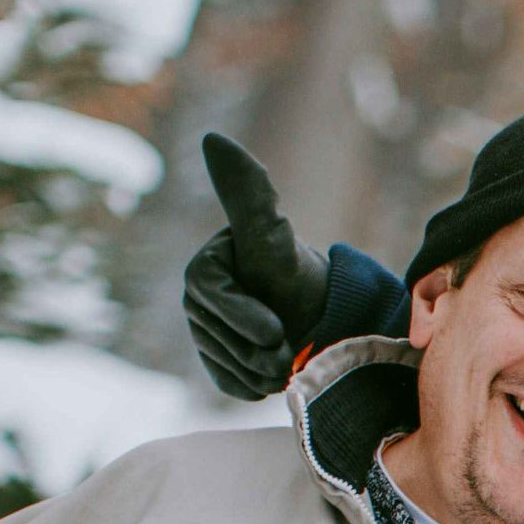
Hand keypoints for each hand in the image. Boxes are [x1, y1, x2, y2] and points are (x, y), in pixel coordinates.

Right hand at [183, 133, 328, 397]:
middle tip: (289, 343)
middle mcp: (198, 302)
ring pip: (227, 365)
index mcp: (203, 269)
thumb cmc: (297, 273)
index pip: (211, 301)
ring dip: (264, 368)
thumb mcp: (272, 235)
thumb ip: (245, 193)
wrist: (326, 315)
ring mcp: (207, 335)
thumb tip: (213, 138)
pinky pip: (231, 384)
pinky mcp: (222, 366)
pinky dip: (258, 385)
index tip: (276, 329)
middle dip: (259, 348)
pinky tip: (277, 370)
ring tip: (288, 354)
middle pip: (218, 338)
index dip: (243, 318)